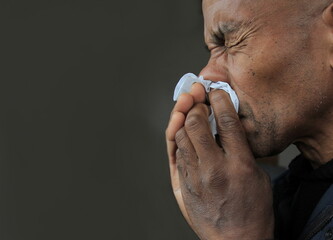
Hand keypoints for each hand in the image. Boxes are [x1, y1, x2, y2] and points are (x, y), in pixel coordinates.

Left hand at [166, 89, 273, 239]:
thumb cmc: (251, 210)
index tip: (216, 92)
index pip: (227, 122)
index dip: (220, 101)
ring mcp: (195, 176)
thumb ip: (242, 150)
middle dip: (195, 107)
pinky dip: (178, 137)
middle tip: (198, 100)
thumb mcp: (258, 176)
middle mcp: (214, 169)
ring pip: (180, 136)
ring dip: (183, 119)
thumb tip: (226, 126)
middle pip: (196, 125)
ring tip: (189, 110)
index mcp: (239, 165)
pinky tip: (184, 131)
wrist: (235, 239)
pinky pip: (176, 152)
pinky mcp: (183, 183)